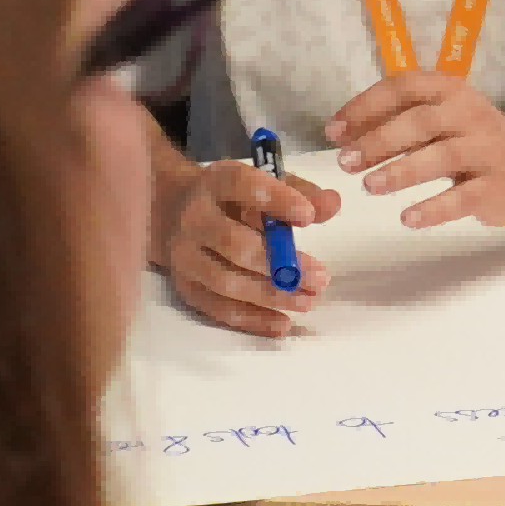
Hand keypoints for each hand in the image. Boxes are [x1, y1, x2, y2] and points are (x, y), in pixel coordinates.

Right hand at [166, 151, 336, 334]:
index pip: (242, 186)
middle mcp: (194, 218)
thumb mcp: (263, 182)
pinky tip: (283, 323)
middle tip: (320, 277)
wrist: (173, 212)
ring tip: (308, 301)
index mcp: (215, 182)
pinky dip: (252, 319)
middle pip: (234, 244)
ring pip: (226, 281)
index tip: (308, 216)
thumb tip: (331, 204)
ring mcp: (184, 256)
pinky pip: (218, 308)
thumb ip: (299, 192)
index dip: (276, 200)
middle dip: (281, 264)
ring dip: (271, 295)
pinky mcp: (185, 286)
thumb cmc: (232, 199)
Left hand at [330, 69, 504, 231]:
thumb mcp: (443, 118)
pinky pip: (463, 198)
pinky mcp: (498, 188)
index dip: (365, 106)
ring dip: (402, 171)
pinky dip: (434, 209)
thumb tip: (342, 134)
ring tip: (371, 186)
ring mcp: (487, 152)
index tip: (334, 131)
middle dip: (379, 141)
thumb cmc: (474, 138)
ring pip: (442, 157)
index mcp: (450, 91)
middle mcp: (470, 116)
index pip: (404, 87)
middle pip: (420, 122)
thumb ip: (399, 121)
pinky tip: (408, 218)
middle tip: (346, 163)